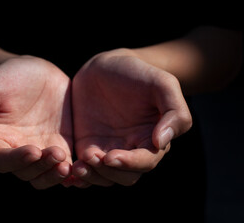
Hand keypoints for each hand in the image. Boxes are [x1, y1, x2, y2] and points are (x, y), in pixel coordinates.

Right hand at [0, 56, 72, 188]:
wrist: (34, 70)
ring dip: (55, 174)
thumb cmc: (5, 78)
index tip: (33, 151)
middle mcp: (17, 151)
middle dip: (41, 167)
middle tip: (56, 154)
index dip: (17, 160)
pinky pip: (65, 165)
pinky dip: (72, 173)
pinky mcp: (60, 145)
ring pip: (45, 174)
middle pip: (27, 172)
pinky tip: (81, 168)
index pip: (2, 161)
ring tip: (67, 164)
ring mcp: (40, 150)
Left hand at [71, 49, 191, 186]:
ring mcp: (108, 149)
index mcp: (152, 139)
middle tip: (90, 159)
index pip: (145, 162)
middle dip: (108, 173)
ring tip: (77, 166)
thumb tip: (161, 142)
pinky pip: (84, 167)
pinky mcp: (88, 145)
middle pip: (123, 176)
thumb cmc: (139, 73)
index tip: (111, 156)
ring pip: (103, 176)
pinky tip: (68, 168)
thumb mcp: (163, 83)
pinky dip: (77, 173)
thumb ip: (174, 111)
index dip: (130, 164)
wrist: (107, 66)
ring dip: (91, 176)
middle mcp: (131, 149)